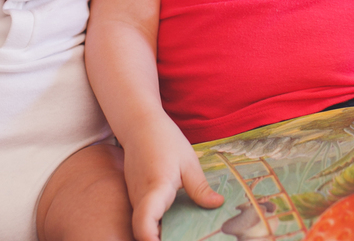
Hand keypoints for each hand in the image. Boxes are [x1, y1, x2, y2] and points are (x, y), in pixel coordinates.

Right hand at [123, 115, 223, 240]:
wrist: (138, 124)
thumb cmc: (164, 139)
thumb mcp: (188, 161)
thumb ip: (200, 187)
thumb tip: (218, 205)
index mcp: (155, 188)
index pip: (144, 222)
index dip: (151, 240)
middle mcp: (140, 198)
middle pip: (143, 231)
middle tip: (186, 240)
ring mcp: (135, 198)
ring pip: (143, 225)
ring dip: (159, 234)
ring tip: (184, 236)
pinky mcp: (136, 196)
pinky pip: (145, 216)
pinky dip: (157, 225)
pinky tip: (176, 225)